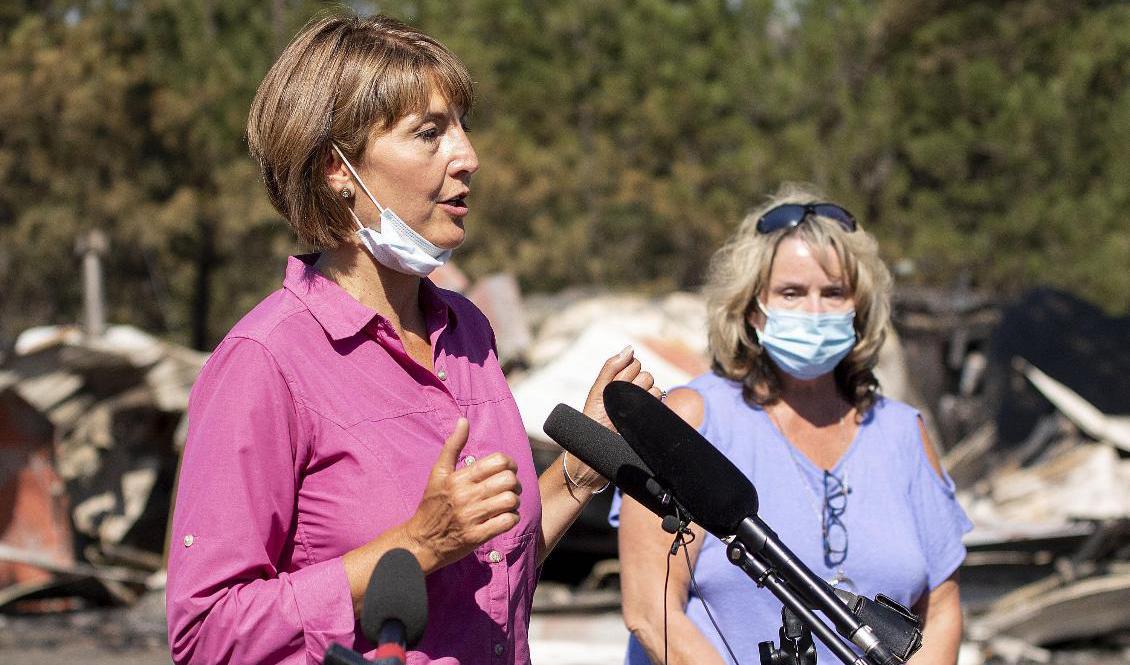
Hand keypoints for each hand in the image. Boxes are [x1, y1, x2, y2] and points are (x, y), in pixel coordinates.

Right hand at [404, 418, 521, 571]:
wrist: (421, 540)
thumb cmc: (432, 504)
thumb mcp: (438, 473)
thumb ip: (452, 446)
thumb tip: (463, 420)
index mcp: (459, 478)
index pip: (498, 462)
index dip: (509, 464)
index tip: (506, 471)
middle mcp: (466, 496)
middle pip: (508, 480)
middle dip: (514, 483)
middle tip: (509, 488)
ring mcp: (472, 517)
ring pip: (511, 500)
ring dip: (514, 502)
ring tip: (507, 503)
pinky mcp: (477, 536)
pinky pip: (507, 522)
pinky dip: (512, 519)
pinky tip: (504, 518)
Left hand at [582, 345, 661, 430]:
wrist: (599, 440)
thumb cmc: (595, 416)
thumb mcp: (599, 389)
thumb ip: (612, 367)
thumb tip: (630, 348)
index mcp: (622, 379)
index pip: (634, 362)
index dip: (624, 372)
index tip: (612, 387)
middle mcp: (636, 388)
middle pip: (644, 372)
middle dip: (630, 384)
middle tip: (617, 399)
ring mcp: (645, 400)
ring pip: (652, 383)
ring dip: (637, 394)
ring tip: (624, 409)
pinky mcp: (652, 411)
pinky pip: (658, 395)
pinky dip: (646, 402)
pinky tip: (634, 412)